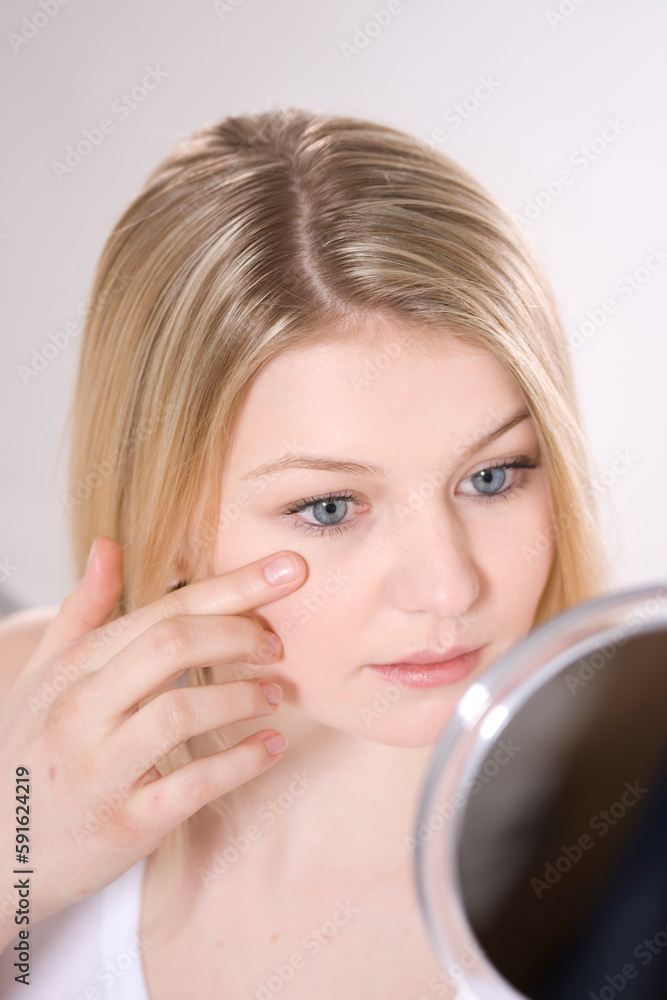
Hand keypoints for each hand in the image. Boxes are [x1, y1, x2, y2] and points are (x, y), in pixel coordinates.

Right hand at [0, 536, 306, 943]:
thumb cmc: (29, 752)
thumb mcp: (42, 677)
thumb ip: (81, 611)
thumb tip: (107, 545)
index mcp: (71, 668)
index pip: (161, 611)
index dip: (231, 588)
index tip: (287, 570)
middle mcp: (81, 711)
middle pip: (171, 646)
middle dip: (239, 634)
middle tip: (278, 644)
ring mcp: (100, 770)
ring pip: (181, 712)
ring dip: (242, 697)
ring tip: (275, 693)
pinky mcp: (124, 825)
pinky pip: (191, 785)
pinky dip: (240, 762)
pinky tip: (271, 746)